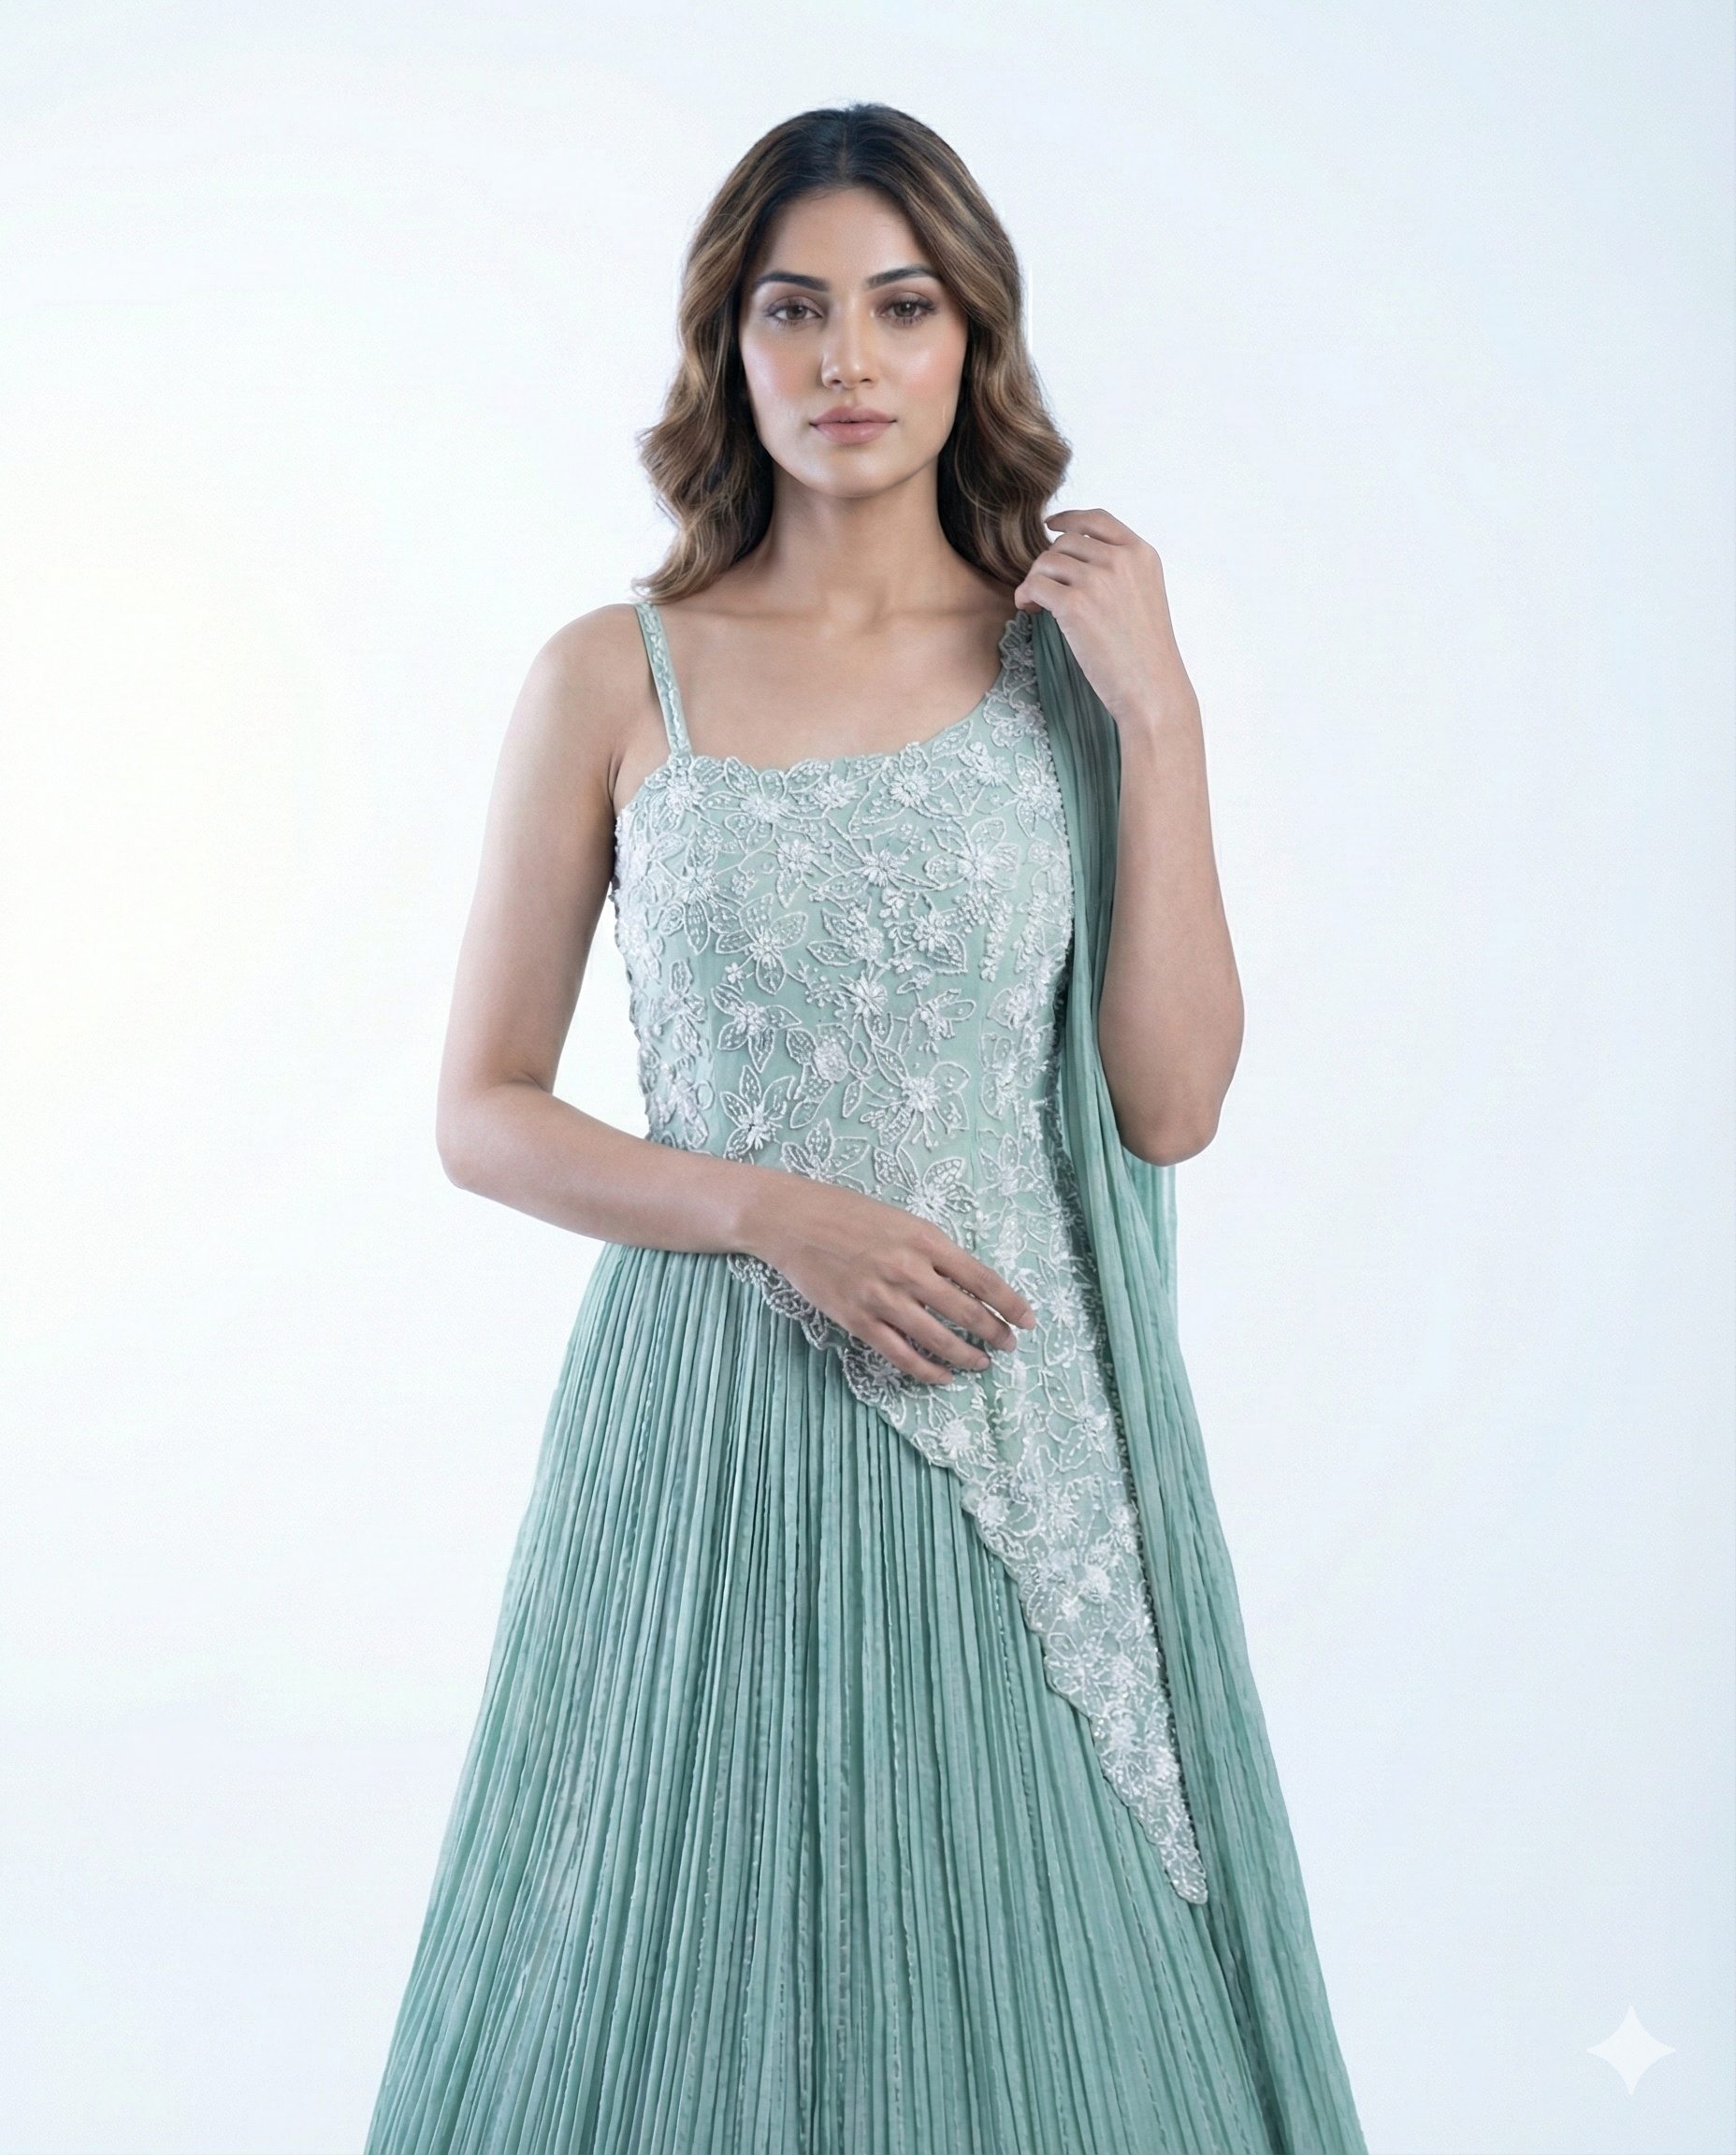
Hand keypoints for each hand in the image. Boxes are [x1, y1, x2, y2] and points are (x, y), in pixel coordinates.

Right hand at [742, 1172, 1035, 1383]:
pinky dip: (926, 1370)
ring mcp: (882, 1297)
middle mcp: (908, 1269)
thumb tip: (968, 1284)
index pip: (982, 1279)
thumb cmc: (847, 1213)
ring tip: (981, 1363)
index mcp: (925, 1239)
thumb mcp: (901, 1220)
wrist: (791, 1219)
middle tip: (1008, 1346)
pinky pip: (900, 1354)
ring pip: (937, 1338)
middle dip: (995, 1333)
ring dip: (966, 1355)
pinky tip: (942, 1376)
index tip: (1028, 1321)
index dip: (1010, 1304)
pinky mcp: (857, 1319)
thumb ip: (933, 1251)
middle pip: (966, 1312)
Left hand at [1012, 508, 1198, 732]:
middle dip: (1049, 564)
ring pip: (1046, 562)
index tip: (1050, 525)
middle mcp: (1120, 559)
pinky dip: (1026, 596)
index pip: (1097, 519)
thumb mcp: (1145, 595)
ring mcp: (1098, 579)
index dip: (1068, 519)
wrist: (1151, 687)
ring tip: (1037, 604)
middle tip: (1045, 590)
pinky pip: (1035, 585)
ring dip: (1035, 581)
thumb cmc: (1145, 652)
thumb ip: (1120, 571)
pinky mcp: (1075, 604)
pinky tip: (1030, 610)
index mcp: (1141, 553)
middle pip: (1065, 542)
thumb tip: (1074, 560)